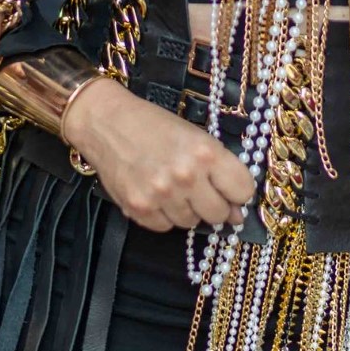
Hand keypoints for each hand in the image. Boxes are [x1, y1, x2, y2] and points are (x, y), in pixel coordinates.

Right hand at [63, 75, 255, 232]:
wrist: (107, 123)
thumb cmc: (153, 125)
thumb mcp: (193, 136)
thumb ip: (218, 170)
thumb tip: (236, 214)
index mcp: (205, 152)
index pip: (242, 190)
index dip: (237, 191)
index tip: (230, 189)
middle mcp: (186, 176)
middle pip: (219, 214)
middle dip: (213, 204)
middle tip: (199, 189)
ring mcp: (162, 196)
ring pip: (192, 223)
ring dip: (187, 209)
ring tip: (172, 185)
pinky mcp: (139, 210)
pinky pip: (166, 227)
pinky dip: (164, 215)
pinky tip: (156, 194)